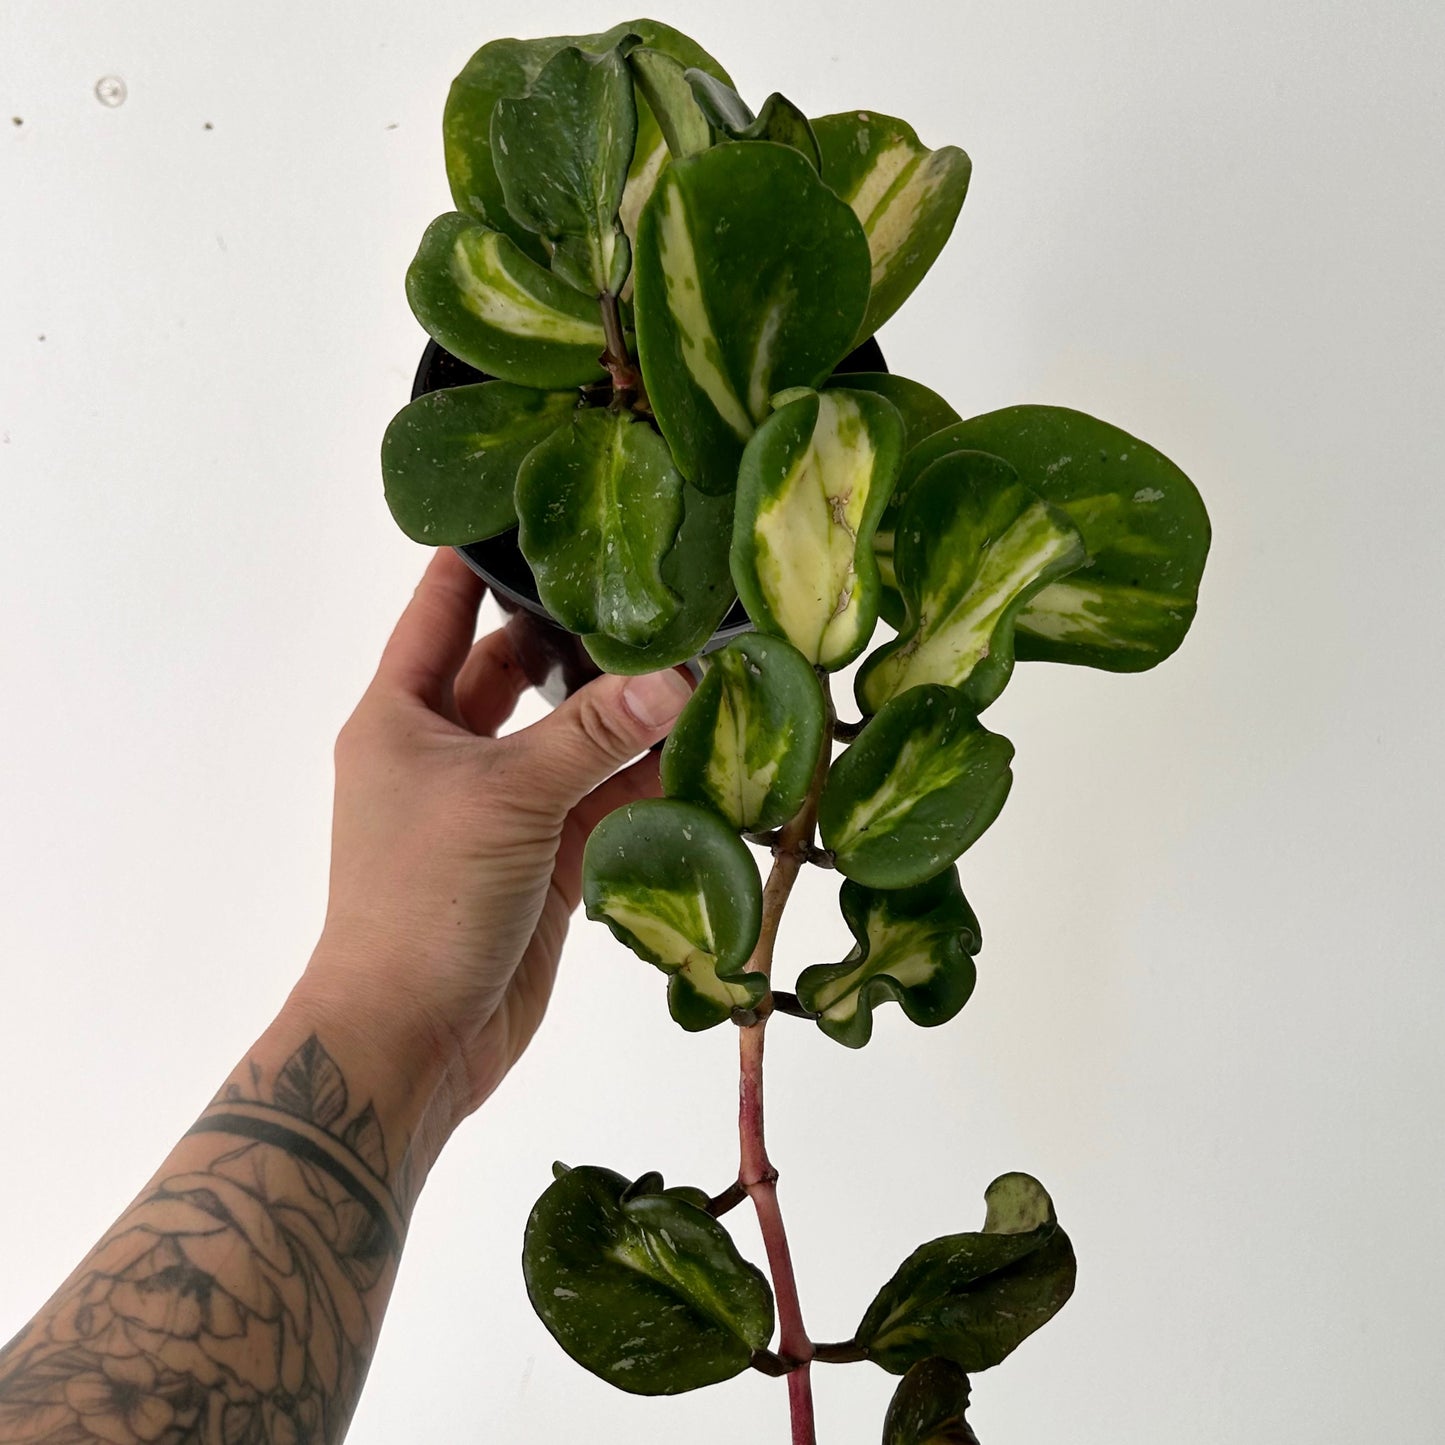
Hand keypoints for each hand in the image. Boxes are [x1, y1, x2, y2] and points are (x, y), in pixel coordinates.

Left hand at [298, 547, 693, 1142]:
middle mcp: (447, 750)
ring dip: (625, 714)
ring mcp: (499, 806)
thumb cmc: (425, 897)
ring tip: (700, 662)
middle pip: (518, 666)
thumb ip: (597, 732)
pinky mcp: (544, 859)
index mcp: (403, 713)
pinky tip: (703, 752)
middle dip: (580, 634)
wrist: (413, 1038)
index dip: (486, 552)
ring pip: (569, 738)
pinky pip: (599, 802)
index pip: (442, 604)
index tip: (548, 503)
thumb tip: (686, 673)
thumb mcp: (509, 796)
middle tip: (654, 587)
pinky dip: (643, 782)